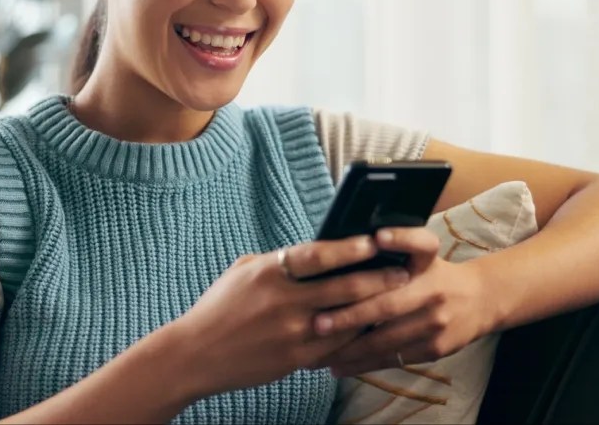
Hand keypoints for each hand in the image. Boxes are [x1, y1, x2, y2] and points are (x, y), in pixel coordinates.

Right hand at [169, 235, 411, 398]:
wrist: (196, 354)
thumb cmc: (218, 308)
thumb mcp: (241, 272)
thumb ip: (276, 261)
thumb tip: (310, 251)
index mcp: (269, 271)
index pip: (317, 254)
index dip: (348, 247)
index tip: (374, 240)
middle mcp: (283, 300)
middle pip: (343, 287)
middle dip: (378, 278)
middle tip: (402, 272)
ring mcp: (292, 331)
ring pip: (346, 318)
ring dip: (375, 307)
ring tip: (398, 298)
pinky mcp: (296, 358)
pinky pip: (337, 345)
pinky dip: (357, 334)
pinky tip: (373, 327)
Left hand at [309, 227, 493, 376]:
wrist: (481, 300)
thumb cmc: (434, 273)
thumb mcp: (422, 254)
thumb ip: (394, 251)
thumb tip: (344, 248)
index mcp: (429, 259)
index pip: (421, 243)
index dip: (401, 238)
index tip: (377, 236)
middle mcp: (434, 289)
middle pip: (389, 304)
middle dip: (351, 316)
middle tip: (318, 324)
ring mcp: (436, 322)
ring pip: (386, 339)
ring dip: (350, 349)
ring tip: (318, 354)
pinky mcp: (435, 348)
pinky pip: (393, 358)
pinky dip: (364, 363)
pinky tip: (339, 366)